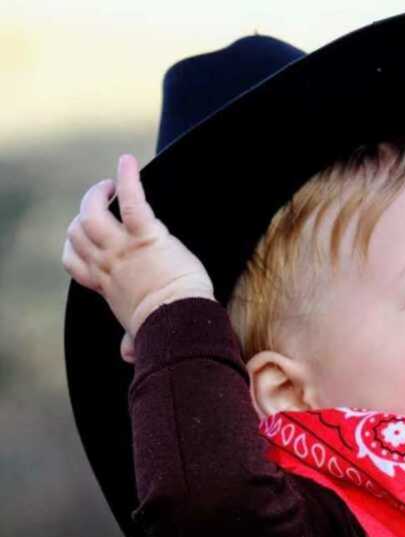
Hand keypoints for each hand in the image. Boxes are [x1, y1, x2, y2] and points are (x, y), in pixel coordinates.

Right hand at [62, 154, 214, 347]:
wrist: (180, 319)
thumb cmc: (167, 327)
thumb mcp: (141, 334)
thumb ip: (133, 341)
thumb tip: (129, 355)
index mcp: (107, 286)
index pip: (74, 261)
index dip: (73, 246)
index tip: (84, 237)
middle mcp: (108, 264)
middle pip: (77, 232)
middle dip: (84, 213)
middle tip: (103, 200)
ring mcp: (123, 249)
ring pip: (91, 214)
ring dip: (97, 194)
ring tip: (110, 184)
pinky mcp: (146, 236)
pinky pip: (132, 202)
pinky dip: (128, 179)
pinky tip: (127, 161)